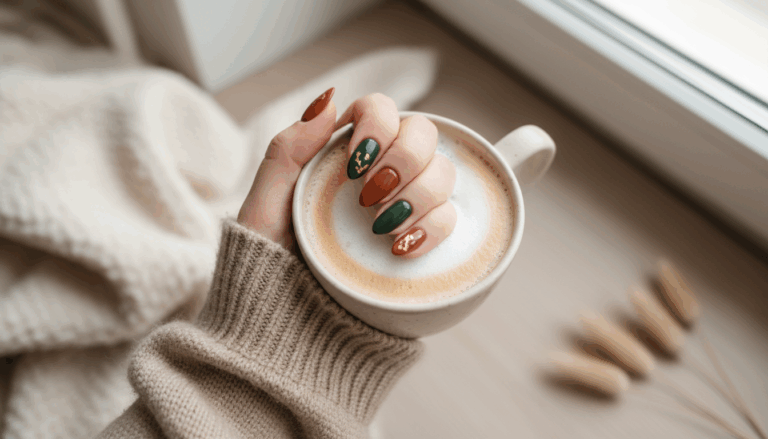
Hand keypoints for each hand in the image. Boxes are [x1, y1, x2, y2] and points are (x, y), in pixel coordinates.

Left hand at [238, 90, 456, 257]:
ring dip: (417, 196)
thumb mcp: (264, 203)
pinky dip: (431, 228)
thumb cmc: (267, 256)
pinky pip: (448, 218)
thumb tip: (329, 101)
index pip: (380, 109)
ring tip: (381, 227)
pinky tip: (402, 246)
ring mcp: (404, 204)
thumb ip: (288, 149)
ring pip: (442, 174)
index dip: (378, 126)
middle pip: (423, 134)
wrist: (284, 316)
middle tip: (370, 196)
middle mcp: (380, 171)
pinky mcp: (420, 237)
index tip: (355, 164)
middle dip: (403, 160)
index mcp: (344, 153)